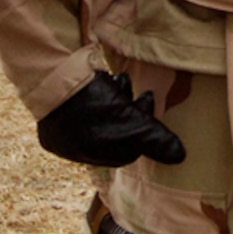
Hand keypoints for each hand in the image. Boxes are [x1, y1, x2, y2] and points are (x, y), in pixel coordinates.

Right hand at [36, 70, 186, 167]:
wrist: (52, 76)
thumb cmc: (92, 103)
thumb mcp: (130, 122)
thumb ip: (154, 139)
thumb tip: (180, 157)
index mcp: (89, 154)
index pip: (126, 150)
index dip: (144, 129)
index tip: (149, 103)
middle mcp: (73, 145)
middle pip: (114, 132)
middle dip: (132, 111)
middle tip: (142, 94)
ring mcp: (60, 127)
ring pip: (100, 115)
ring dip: (116, 97)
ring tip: (119, 81)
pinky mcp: (53, 108)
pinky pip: (83, 103)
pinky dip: (96, 91)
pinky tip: (101, 78)